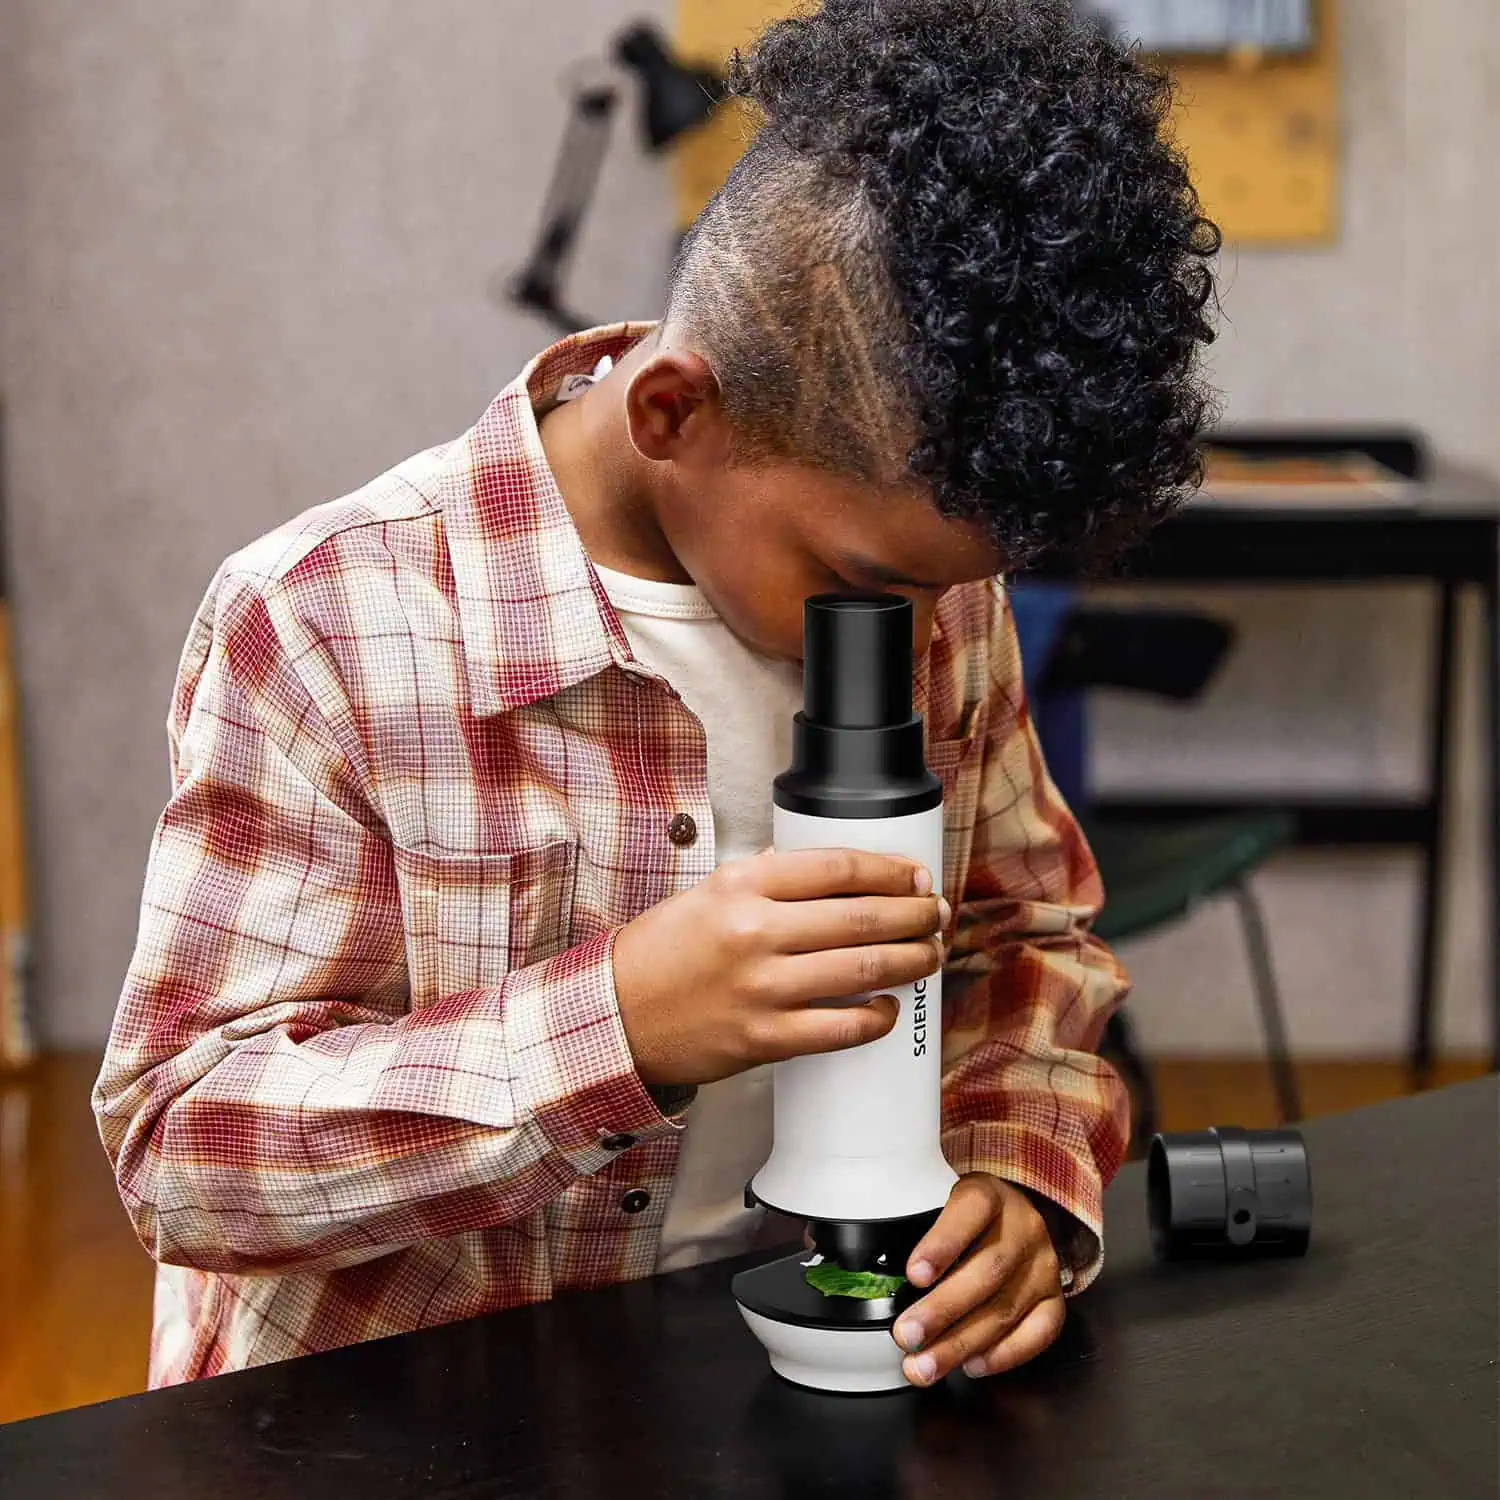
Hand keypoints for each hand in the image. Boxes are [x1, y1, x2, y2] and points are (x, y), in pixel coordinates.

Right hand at [613, 848, 946, 1086]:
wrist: (616, 1015)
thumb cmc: (663, 952)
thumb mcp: (708, 893)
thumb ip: (766, 879)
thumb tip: (832, 874)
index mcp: (742, 885)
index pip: (838, 868)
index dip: (891, 871)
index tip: (915, 876)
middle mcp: (755, 931)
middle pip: (862, 916)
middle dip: (914, 914)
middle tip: (935, 915)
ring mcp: (761, 988)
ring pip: (862, 969)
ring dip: (910, 960)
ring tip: (929, 954)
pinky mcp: (764, 1038)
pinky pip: (840, 1028)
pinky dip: (874, 1017)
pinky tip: (887, 1007)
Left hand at [892, 1174, 1065, 1385]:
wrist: (1017, 1214)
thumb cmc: (966, 1215)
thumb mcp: (942, 1199)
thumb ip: (918, 1224)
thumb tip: (879, 1273)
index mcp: (989, 1194)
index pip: (970, 1211)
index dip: (943, 1244)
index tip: (913, 1275)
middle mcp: (1023, 1227)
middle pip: (988, 1271)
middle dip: (943, 1310)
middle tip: (907, 1336)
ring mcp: (1043, 1265)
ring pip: (1007, 1308)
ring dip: (962, 1343)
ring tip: (925, 1365)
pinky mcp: (1055, 1297)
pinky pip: (1040, 1332)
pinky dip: (1005, 1355)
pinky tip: (972, 1366)